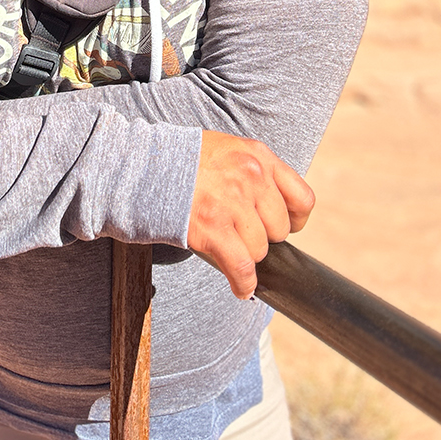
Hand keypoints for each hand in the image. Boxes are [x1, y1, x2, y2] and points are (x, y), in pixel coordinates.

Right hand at [185, 132, 314, 299]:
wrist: (138, 165)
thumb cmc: (179, 160)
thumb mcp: (226, 150)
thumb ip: (252, 171)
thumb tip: (270, 207)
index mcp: (259, 156)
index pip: (302, 199)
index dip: (294, 220)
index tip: (283, 227)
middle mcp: (252, 177)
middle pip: (279, 229)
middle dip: (262, 237)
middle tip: (240, 235)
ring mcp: (232, 202)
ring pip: (260, 249)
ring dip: (245, 256)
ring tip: (227, 248)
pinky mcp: (212, 227)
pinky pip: (242, 266)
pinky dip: (244, 283)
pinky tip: (242, 289)